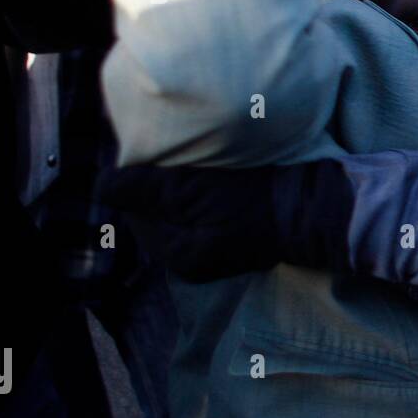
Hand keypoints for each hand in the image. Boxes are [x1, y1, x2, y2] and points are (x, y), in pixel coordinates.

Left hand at [99, 164, 279, 281]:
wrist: (317, 207)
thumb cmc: (254, 198)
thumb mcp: (190, 190)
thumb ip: (142, 188)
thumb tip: (100, 187)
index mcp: (178, 256)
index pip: (136, 210)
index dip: (142, 179)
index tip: (163, 154)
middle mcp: (194, 262)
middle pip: (160, 213)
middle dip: (164, 185)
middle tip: (185, 157)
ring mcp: (220, 253)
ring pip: (184, 213)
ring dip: (187, 188)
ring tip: (205, 166)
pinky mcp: (241, 239)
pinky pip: (208, 215)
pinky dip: (208, 196)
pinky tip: (224, 179)